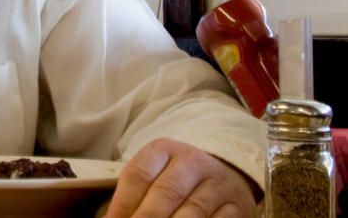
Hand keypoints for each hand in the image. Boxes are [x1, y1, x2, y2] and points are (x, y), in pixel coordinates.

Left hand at [104, 138, 257, 216]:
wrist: (224, 177)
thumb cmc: (176, 180)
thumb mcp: (153, 177)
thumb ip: (132, 198)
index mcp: (163, 149)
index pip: (138, 175)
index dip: (123, 204)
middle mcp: (193, 161)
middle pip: (166, 192)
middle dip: (147, 217)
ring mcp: (218, 183)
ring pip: (193, 211)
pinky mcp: (238, 206)